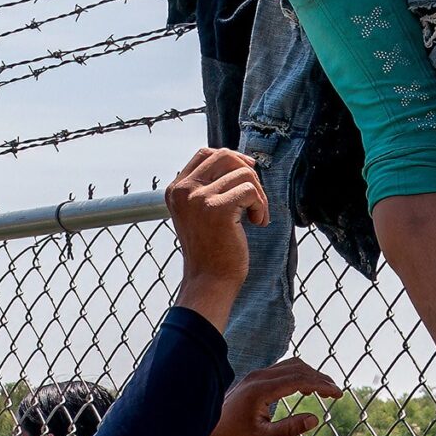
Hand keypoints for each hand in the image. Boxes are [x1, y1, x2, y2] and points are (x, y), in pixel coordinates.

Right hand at [167, 147, 269, 327]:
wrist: (209, 282)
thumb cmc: (211, 250)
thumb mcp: (200, 212)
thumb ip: (210, 186)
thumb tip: (242, 160)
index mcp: (175, 190)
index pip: (206, 153)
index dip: (232, 159)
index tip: (248, 175)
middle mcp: (183, 190)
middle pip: (225, 156)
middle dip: (248, 173)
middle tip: (254, 199)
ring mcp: (198, 198)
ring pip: (243, 173)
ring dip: (258, 195)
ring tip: (255, 217)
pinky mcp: (217, 208)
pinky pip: (251, 190)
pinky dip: (261, 206)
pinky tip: (257, 223)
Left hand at [204, 357, 341, 435]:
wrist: (208, 430)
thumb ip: (290, 428)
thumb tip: (316, 419)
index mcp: (262, 389)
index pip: (300, 380)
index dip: (322, 385)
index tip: (338, 394)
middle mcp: (260, 376)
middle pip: (298, 368)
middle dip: (320, 378)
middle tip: (336, 393)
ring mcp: (256, 374)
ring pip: (291, 366)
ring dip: (310, 375)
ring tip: (325, 391)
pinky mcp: (255, 378)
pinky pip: (282, 369)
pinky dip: (299, 376)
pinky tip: (305, 391)